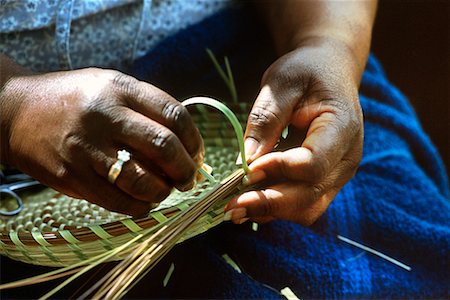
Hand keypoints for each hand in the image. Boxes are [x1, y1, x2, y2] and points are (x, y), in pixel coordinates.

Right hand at [0, 68, 202, 215]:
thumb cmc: (73, 99)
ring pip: (143, 181)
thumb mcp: (110, 86)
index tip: (197, 153)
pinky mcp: (72, 176)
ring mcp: (87, 148)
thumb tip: (185, 144)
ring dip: (164, 191)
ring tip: (165, 190)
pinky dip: (140, 206)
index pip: (173, 114)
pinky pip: (118, 201)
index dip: (194, 139)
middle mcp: (105, 116)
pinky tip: (144, 201)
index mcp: (120, 88)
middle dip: (186, 169)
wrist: (15, 112)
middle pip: (163, 147)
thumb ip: (145, 107)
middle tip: (189, 178)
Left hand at [225, 39, 362, 224]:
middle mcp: (345, 159)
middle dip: (269, 203)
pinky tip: (248, 202)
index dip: (279, 169)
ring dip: (270, 211)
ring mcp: (336, 174)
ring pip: (307, 208)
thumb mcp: (281, 83)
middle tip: (231, 205)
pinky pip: (301, 204)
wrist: (329, 74)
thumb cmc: (306, 72)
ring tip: (235, 207)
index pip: (313, 162)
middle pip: (310, 196)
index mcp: (342, 128)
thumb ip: (266, 120)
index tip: (247, 169)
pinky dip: (274, 207)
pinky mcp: (323, 181)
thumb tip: (246, 162)